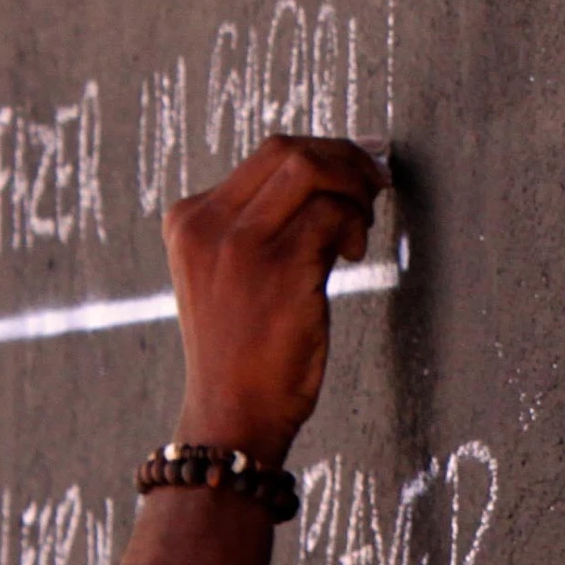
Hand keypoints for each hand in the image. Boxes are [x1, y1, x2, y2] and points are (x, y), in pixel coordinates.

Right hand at [165, 136, 388, 466]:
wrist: (233, 414)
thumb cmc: (243, 352)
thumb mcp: (230, 276)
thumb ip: (264, 228)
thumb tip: (332, 177)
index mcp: (190, 220)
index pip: (265, 156)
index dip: (322, 153)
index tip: (356, 169)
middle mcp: (207, 224)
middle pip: (288, 150)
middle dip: (344, 158)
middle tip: (374, 184)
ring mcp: (240, 244)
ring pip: (311, 171)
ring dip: (353, 189)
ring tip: (360, 227)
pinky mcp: (278, 268)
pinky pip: (331, 214)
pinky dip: (353, 225)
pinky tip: (351, 255)